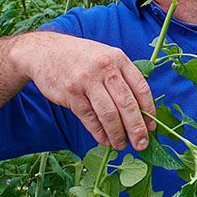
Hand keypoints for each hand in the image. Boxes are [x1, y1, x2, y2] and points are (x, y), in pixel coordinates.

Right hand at [12, 32, 156, 150]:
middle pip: (127, 104)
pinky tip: (105, 140)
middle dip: (137, 128)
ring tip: (121, 145)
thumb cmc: (80, 57)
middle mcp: (105, 69)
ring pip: (109, 114)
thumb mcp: (105, 57)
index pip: (141, 88)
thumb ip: (122, 77)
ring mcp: (87, 81)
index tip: (152, 127)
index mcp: (118, 59)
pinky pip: (89, 118)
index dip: (148, 111)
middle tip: (142, 144)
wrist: (44, 51)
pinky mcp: (71, 94)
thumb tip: (140, 110)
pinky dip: (99, 133)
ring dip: (117, 134)